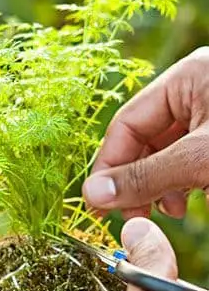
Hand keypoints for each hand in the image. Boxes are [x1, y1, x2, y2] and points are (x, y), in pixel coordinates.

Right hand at [83, 47, 208, 218]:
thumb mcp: (200, 159)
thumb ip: (147, 176)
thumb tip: (93, 194)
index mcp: (188, 76)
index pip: (128, 122)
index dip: (110, 166)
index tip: (99, 204)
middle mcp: (197, 88)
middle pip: (146, 138)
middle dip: (139, 180)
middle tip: (133, 215)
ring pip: (168, 152)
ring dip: (162, 186)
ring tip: (170, 211)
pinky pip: (190, 157)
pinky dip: (184, 182)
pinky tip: (189, 203)